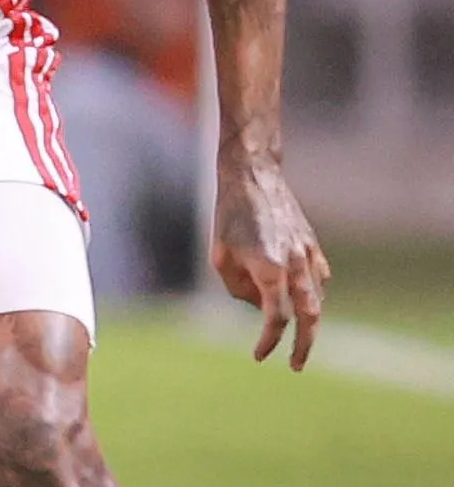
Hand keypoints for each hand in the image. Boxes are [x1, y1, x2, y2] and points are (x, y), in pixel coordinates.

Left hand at [212, 160, 330, 370]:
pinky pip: (319, 278)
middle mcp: (295, 264)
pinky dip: (311, 293)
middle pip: (309, 317)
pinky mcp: (313, 243)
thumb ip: (237, 287)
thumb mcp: (220, 256)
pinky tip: (300, 297)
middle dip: (304, 345)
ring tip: (295, 336)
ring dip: (308, 321)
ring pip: (316, 298)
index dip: (268, 341)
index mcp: (270, 269)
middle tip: (296, 365)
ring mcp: (309, 253)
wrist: (253, 175)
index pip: (275, 318)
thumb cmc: (229, 214)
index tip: (259, 356)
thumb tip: (257, 303)